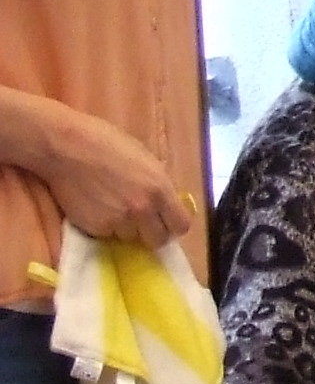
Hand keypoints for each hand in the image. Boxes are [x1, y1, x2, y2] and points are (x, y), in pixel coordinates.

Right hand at [33, 103, 192, 248]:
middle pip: (158, 240)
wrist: (65, 147)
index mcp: (160, 189)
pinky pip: (107, 235)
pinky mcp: (94, 228)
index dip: (174, 225)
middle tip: (142, 222)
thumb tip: (166, 202)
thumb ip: (158, 184)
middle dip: (152, 233)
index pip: (180, 225)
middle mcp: (142, 209)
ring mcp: (117, 221)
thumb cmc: (106, 143)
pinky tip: (97, 208)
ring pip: (130, 238)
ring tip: (113, 209)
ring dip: (126, 229)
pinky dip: (105, 227)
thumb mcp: (146, 159)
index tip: (166, 221)